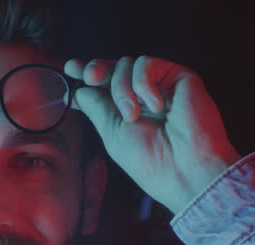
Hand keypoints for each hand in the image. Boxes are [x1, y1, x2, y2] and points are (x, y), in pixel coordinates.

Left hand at [64, 56, 241, 214]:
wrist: (184, 169)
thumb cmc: (151, 161)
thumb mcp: (113, 134)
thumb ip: (97, 109)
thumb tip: (80, 89)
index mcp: (126, 112)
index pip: (103, 86)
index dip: (86, 74)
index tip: (69, 68)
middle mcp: (143, 97)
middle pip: (113, 68)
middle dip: (97, 69)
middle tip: (90, 77)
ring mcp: (161, 85)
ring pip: (127, 65)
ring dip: (122, 89)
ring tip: (132, 115)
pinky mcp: (179, 77)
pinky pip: (147, 64)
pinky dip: (143, 84)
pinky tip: (155, 106)